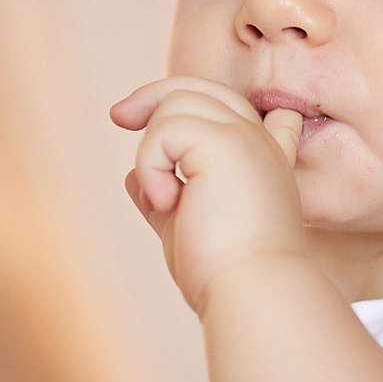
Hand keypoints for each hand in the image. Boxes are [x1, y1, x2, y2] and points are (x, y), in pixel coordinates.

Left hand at [110, 77, 307, 313]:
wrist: (251, 292)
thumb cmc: (223, 274)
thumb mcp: (189, 225)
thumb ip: (168, 196)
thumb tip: (132, 178)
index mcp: (264, 164)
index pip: (256, 114)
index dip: (223, 106)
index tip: (203, 115)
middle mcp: (260, 143)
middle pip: (203, 89)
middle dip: (155, 95)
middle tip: (119, 117)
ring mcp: (245, 137)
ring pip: (177, 101)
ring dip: (152, 152)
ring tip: (165, 201)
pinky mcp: (225, 142)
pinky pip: (165, 129)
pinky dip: (152, 165)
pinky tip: (168, 203)